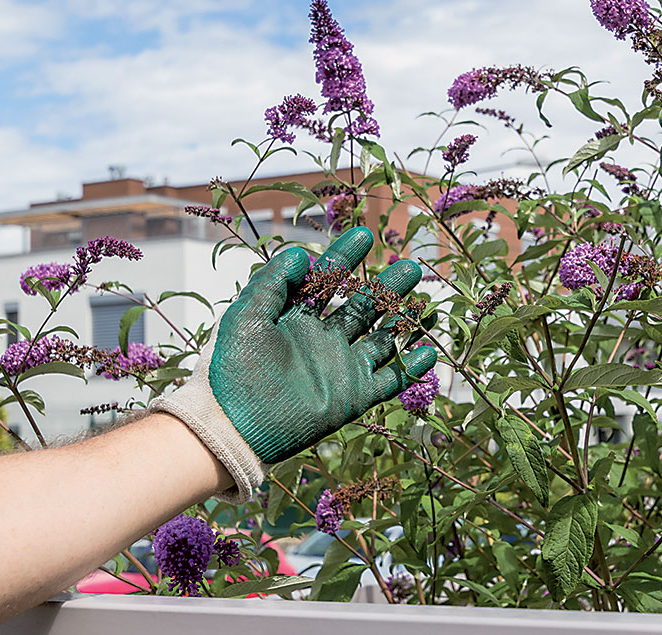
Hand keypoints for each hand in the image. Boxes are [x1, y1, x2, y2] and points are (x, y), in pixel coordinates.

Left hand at [208, 227, 435, 462]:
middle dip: (387, 287)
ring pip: (383, 338)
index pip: (327, 281)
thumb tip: (303, 256)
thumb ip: (271, 283)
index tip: (364, 234)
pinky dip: (410, 367)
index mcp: (296, 320)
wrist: (235, 428)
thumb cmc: (232, 372)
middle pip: (363, 307)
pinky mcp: (354, 398)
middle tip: (411, 267)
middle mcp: (323, 341)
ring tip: (425, 302)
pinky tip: (429, 349)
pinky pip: (390, 379)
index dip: (344, 257)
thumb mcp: (245, 317)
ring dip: (404, 321)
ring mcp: (341, 369)